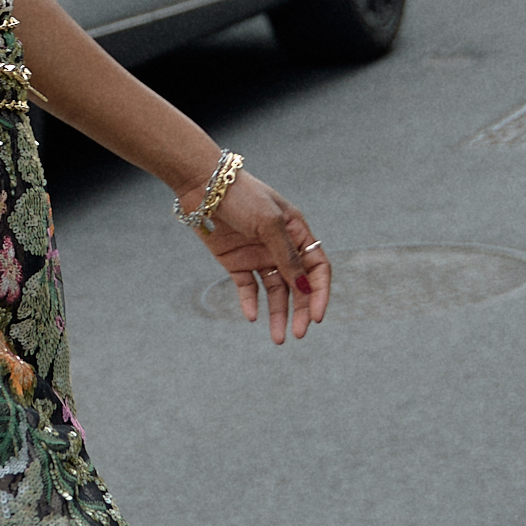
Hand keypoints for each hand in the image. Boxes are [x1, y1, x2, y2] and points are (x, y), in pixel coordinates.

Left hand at [190, 170, 330, 343]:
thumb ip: (286, 255)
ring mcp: (259, 256)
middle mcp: (281, 248)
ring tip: (278, 338)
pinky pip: (248, 289)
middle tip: (298, 334)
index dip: (320, 293)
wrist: (205, 187)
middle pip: (298, 286)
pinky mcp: (237, 263)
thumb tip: (302, 287)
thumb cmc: (243, 196)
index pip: (317, 269)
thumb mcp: (269, 223)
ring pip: (274, 292)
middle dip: (301, 311)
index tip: (317, 316)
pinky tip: (252, 317)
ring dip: (278, 314)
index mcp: (297, 233)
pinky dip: (250, 303)